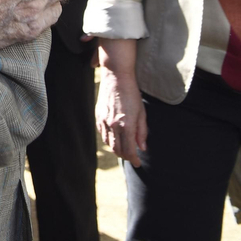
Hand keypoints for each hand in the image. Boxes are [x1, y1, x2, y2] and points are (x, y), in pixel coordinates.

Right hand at [96, 39, 146, 165]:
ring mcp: (104, 120)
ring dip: (117, 149)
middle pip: (117, 149)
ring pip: (109, 143)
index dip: (134, 159)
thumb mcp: (142, 113)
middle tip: (132, 157)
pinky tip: (115, 138)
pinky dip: (109, 139)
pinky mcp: (98, 115)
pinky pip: (102, 133)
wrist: (116, 77)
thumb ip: (142, 132)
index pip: (129, 150)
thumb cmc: (132, 94)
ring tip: (124, 149)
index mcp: (126, 125)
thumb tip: (142, 147)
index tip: (138, 163)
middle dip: (125, 156)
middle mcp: (113, 125)